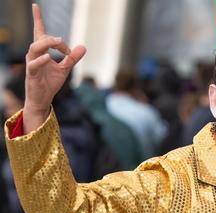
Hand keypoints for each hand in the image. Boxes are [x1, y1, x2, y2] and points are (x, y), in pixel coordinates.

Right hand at [23, 4, 85, 132]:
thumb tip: (83, 47)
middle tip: (67, 48)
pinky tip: (50, 58)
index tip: (36, 5)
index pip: (39, 32)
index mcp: (41, 52)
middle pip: (41, 39)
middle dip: (55, 40)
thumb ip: (73, 58)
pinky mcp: (32, 74)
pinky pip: (34, 64)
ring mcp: (32, 64)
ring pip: (35, 48)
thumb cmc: (50, 83)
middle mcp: (34, 55)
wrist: (43, 99)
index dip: (37, 19)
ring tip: (60, 43)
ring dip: (48, 43)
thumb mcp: (65, 69)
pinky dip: (42, 59)